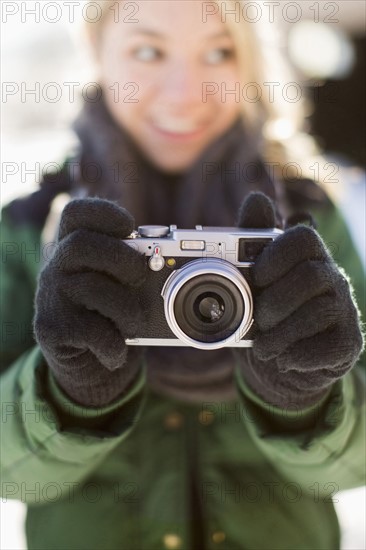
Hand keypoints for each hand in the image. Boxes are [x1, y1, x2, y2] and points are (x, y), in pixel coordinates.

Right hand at [34, 198, 146, 406]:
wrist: (88, 365)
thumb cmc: (113, 316)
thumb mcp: (125, 287)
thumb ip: (141, 269)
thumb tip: (185, 267)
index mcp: (75, 248)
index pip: (76, 213)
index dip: (104, 212)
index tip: (130, 226)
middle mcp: (56, 267)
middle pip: (81, 243)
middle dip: (121, 258)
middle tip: (140, 276)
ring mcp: (49, 297)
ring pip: (89, 287)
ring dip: (125, 308)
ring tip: (137, 322)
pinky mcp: (50, 329)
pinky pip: (88, 330)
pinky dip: (113, 343)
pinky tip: (116, 350)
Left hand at [236, 192, 363, 408]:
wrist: (280, 363)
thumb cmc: (267, 313)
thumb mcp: (253, 280)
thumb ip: (253, 240)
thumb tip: (257, 197)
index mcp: (307, 258)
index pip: (303, 238)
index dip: (278, 254)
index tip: (256, 275)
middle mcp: (331, 279)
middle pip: (311, 276)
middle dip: (276, 301)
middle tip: (258, 318)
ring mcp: (343, 311)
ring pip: (319, 312)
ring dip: (282, 333)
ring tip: (262, 347)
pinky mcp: (347, 342)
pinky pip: (329, 346)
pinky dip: (298, 355)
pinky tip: (284, 358)